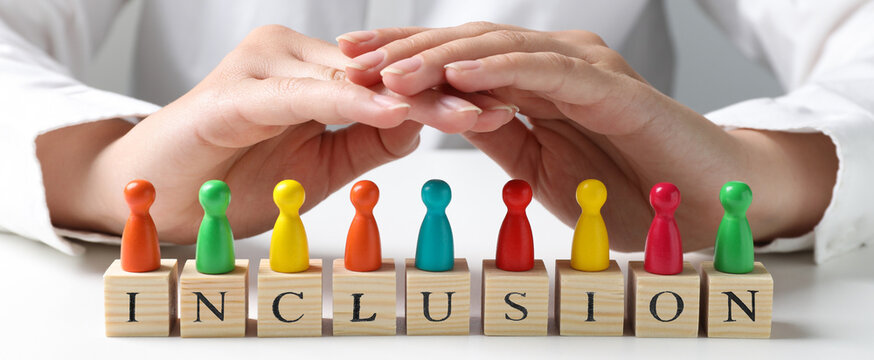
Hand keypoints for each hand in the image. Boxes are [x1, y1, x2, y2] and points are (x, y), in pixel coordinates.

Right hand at [36, 25, 507, 243]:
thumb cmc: (232, 177)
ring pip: (353, 80)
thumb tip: (416, 122)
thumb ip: (365, 141)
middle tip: (499, 104)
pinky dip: (352, 104)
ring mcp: (262, 66)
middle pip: (382, 74)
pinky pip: (306, 96)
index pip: (390, 81)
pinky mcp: (235, 92)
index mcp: (310, 70)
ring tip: (465, 111)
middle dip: (442, 92)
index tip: (495, 109)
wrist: (158, 194)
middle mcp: (289, 55)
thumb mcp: (318, 166)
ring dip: (412, 96)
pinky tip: (395, 111)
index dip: (444, 95)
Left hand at [338, 22, 837, 250]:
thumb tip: (444, 112)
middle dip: (407, 49)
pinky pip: (548, 73)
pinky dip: (502, 70)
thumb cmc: (627, 184)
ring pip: (502, 49)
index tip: (352, 65)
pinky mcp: (614, 89)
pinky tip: (460, 72)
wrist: (705, 201)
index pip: (460, 60)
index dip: (405, 59)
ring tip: (390, 67)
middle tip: (352, 54)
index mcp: (536, 81)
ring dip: (441, 56)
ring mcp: (586, 70)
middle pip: (470, 44)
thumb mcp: (539, 163)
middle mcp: (556, 64)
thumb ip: (497, 131)